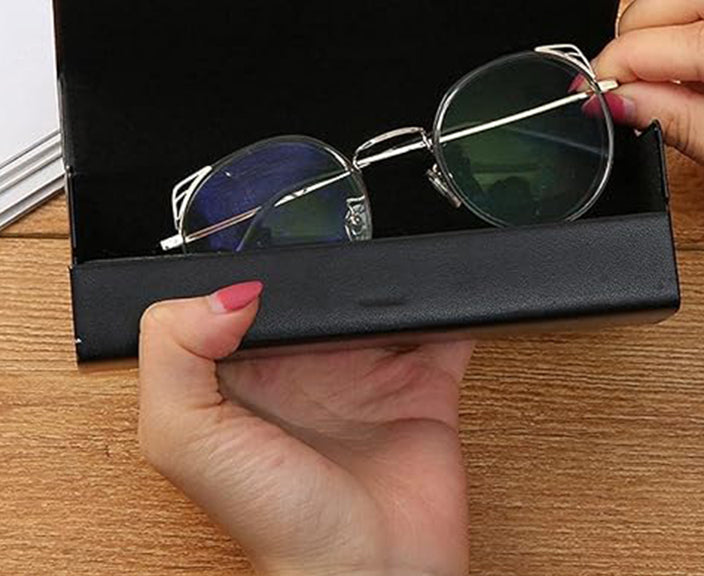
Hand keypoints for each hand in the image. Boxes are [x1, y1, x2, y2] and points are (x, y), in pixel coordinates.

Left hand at [139, 281, 472, 575]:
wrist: (380, 574)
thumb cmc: (282, 529)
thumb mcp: (189, 443)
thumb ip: (175, 357)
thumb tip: (226, 292)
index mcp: (244, 380)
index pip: (231, 304)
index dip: (241, 275)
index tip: (261, 258)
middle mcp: (305, 374)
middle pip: (314, 293)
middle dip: (324, 264)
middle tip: (334, 242)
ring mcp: (367, 376)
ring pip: (377, 299)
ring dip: (386, 277)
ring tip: (387, 261)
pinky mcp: (423, 384)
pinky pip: (441, 326)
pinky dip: (448, 304)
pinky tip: (443, 288)